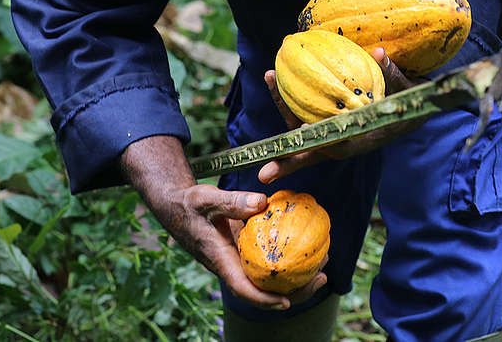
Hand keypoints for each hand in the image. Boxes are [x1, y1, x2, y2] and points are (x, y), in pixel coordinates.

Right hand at [121, 136, 326, 309]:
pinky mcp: (245, 253)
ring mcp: (239, 261)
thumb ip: (232, 201)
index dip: (264, 300)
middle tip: (322, 279)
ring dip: (296, 278)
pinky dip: (288, 261)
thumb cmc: (191, 204)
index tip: (286, 303)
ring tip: (324, 267)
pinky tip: (308, 249)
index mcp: (221, 260)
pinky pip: (269, 264)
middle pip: (263, 291)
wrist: (178, 207)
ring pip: (269, 280)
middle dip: (294, 292)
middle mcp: (232, 266)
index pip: (242, 288)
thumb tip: (262, 202)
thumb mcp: (206, 198)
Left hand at [258, 48, 427, 182]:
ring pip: (301, 129)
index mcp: (362, 138)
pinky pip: (301, 115)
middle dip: (288, 161)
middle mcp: (342, 142)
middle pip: (312, 150)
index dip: (320, 144)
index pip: (338, 147)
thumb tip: (380, 54)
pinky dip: (287, 98)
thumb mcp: (405, 89)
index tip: (304, 133)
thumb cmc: (406, 103)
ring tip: (270, 76)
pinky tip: (275, 74)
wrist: (407, 112)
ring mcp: (330, 134)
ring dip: (282, 105)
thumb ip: (392, 74)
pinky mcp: (323, 124)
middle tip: (265, 173)